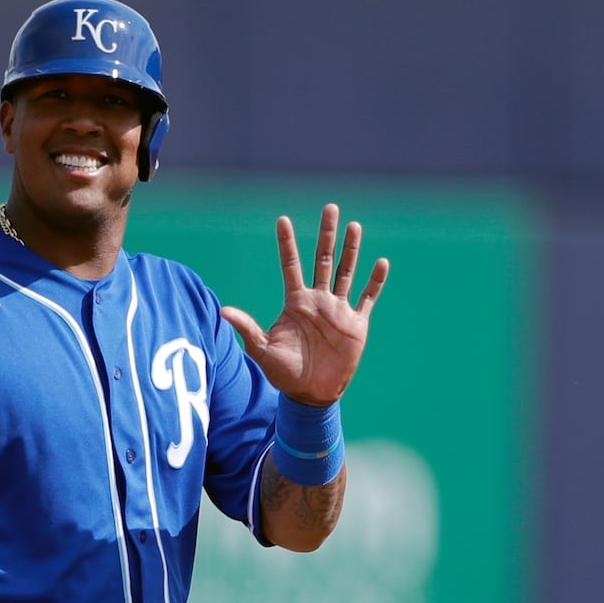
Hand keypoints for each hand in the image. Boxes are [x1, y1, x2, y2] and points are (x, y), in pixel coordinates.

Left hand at [219, 203, 386, 406]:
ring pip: (346, 272)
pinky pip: (367, 298)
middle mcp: (318, 300)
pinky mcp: (356, 324)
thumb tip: (222, 310)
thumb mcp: (262, 350)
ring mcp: (338, 310)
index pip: (291, 265)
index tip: (282, 219)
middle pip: (323, 260)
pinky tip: (381, 263)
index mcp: (296, 302)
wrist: (311, 395)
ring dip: (351, 250)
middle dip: (327, 235)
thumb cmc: (284, 374)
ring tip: (355, 226)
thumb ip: (247, 328)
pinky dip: (374, 282)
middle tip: (330, 208)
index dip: (287, 243)